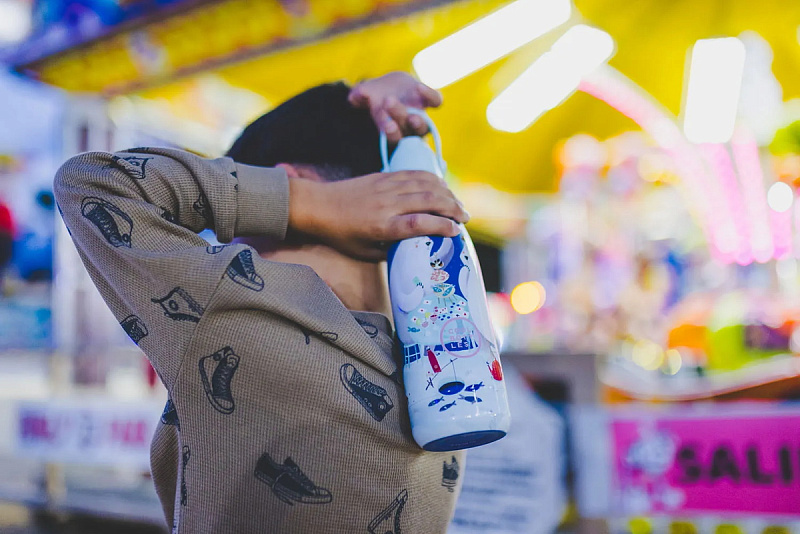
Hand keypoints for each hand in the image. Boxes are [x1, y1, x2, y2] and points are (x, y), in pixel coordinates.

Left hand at [289, 170, 468, 260]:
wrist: (319, 205)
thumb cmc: (342, 235)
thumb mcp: (366, 252)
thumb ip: (393, 250)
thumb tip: (417, 250)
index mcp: (381, 226)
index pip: (418, 223)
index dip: (441, 226)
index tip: (456, 232)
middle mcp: (387, 204)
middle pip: (428, 200)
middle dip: (452, 208)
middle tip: (465, 219)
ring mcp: (386, 187)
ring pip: (425, 184)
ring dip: (447, 193)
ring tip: (459, 205)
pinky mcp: (385, 176)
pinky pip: (415, 174)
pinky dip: (433, 180)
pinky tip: (443, 189)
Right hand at [348, 72, 442, 143]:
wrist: (391, 85)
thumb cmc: (375, 94)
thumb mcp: (365, 94)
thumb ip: (359, 96)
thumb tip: (353, 97)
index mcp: (392, 131)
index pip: (394, 138)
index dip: (391, 133)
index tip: (386, 124)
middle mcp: (408, 128)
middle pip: (407, 131)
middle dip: (398, 118)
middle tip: (388, 102)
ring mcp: (421, 116)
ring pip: (423, 125)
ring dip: (417, 121)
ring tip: (411, 115)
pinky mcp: (431, 101)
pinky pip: (436, 102)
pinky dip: (430, 95)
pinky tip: (419, 87)